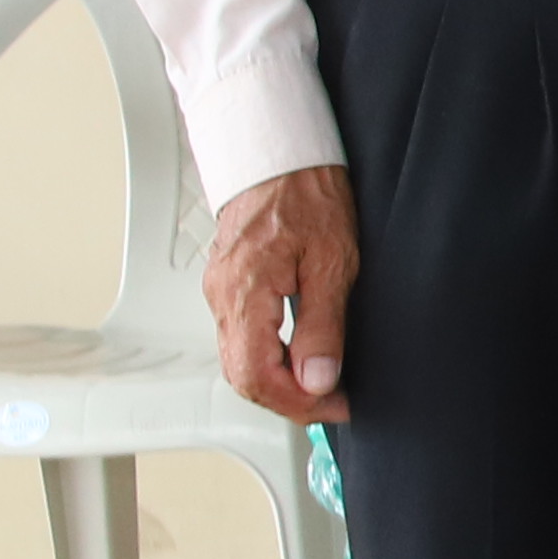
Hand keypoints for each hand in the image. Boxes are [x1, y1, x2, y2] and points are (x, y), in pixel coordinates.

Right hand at [206, 168, 359, 424]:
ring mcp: (221, 291)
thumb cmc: (308, 193)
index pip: (255, 376)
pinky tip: (299, 358)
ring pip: (239, 359)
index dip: (297, 402)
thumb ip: (322, 326)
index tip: (336, 405)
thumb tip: (317, 379)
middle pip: (242, 375)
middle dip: (288, 400)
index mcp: (243, 294)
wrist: (280, 153)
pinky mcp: (229, 284)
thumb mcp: (331, 262)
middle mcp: (222, 297)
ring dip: (278, 382)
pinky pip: (240, 337)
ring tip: (324, 385)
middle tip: (335, 403)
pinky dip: (268, 358)